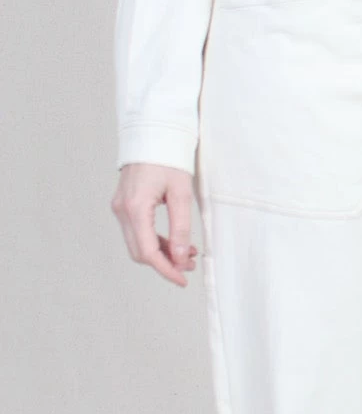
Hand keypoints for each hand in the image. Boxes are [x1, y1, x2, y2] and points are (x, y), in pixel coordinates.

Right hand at [111, 163, 199, 285]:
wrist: (152, 134)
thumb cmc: (168, 158)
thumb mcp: (181, 194)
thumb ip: (181, 227)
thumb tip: (180, 257)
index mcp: (135, 208)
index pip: (148, 252)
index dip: (166, 270)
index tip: (182, 279)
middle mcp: (122, 211)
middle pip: (140, 252)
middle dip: (165, 263)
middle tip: (189, 265)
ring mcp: (120, 208)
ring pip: (138, 243)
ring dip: (161, 253)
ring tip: (188, 253)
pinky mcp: (124, 205)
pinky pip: (137, 231)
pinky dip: (155, 240)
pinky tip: (175, 241)